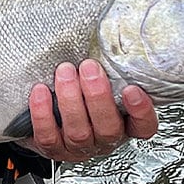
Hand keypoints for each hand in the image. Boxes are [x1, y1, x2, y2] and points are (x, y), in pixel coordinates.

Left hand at [24, 59, 157, 164]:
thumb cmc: (81, 93)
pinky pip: (48, 136)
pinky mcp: (53, 148)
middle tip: (89, 68)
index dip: (141, 111)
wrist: (48, 116)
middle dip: (97, 96)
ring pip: (79, 132)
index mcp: (124, 125)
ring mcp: (79, 147)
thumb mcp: (101, 80)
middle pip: (108, 128)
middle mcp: (104, 140)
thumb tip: (111, 35)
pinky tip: (41, 91)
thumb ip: (109, 68)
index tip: (132, 88)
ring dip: (71, 100)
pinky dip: (43, 113)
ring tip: (64, 72)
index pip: (143, 126)